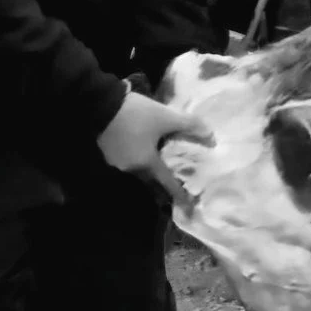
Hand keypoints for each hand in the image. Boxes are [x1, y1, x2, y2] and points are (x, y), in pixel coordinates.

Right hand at [97, 92, 212, 203]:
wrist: (99, 103)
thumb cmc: (135, 114)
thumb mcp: (165, 117)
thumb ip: (189, 125)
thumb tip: (211, 136)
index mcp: (147, 164)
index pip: (167, 184)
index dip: (180, 195)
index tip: (189, 207)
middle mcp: (131, 169)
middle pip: (151, 181)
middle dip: (163, 185)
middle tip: (175, 185)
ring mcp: (116, 162)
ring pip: (138, 172)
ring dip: (149, 172)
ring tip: (159, 166)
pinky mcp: (107, 152)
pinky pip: (128, 161)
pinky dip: (137, 160)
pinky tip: (141, 150)